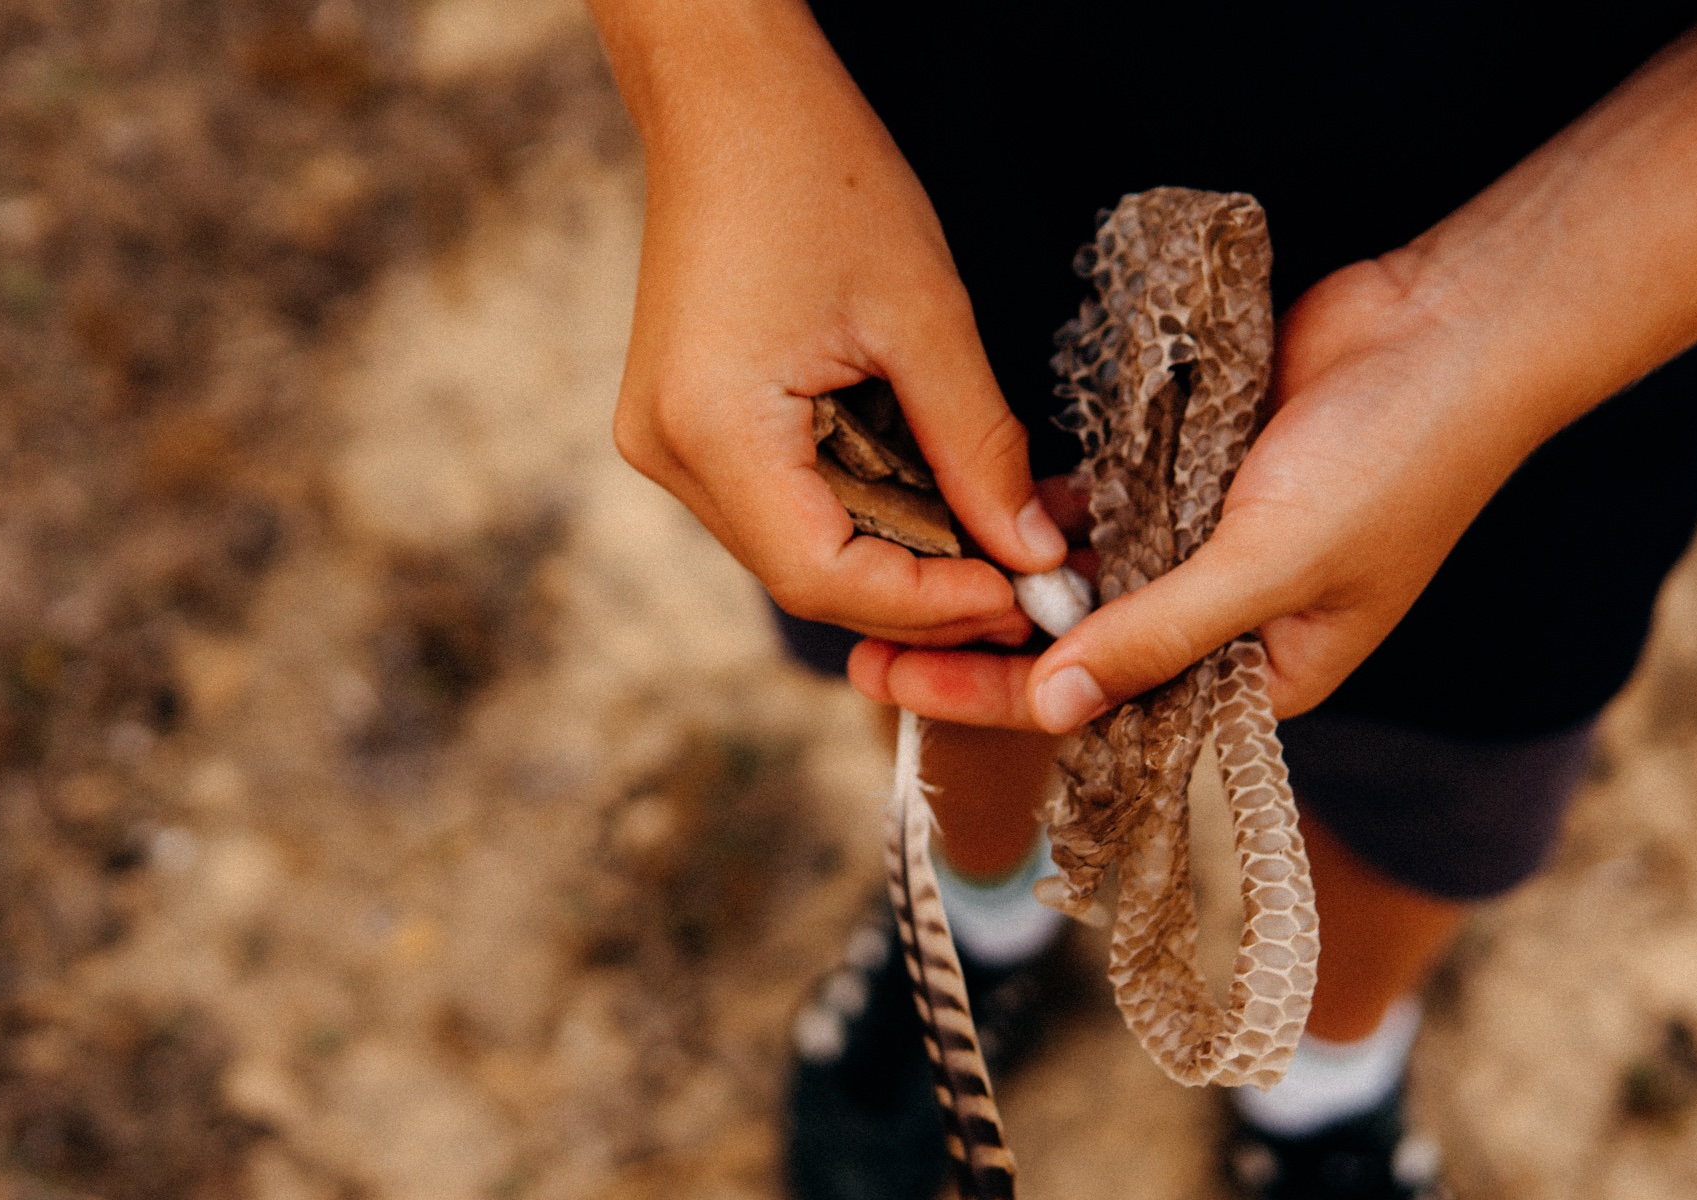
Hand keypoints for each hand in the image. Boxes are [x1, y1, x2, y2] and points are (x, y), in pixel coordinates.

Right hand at [592, 0, 1064, 647]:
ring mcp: (665, 443)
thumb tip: (1031, 553)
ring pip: (793, 549)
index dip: (927, 605)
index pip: (822, 577)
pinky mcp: (682, 427)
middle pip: (805, 577)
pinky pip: (777, 505)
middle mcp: (670, 453)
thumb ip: (978, 446)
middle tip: (1022, 578)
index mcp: (715, 427)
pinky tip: (928, 495)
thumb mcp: (925, 316)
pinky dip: (859, 513)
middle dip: (921, 592)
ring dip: (895, 558)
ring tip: (990, 540)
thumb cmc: (819, 175)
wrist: (726, 97)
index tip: (1020, 594)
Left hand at [849, 258, 1507, 724]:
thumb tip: (1056, 706)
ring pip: (1080, 582)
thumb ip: (1161, 635)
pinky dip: (1043, 509)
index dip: (999, 702)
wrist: (1453, 326)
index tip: (902, 689)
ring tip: (897, 577)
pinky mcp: (1186, 472)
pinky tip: (969, 508)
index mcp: (1257, 678)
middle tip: (863, 643)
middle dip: (976, 650)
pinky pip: (1098, 505)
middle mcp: (1219, 623)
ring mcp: (1199, 544)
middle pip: (1076, 654)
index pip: (1106, 712)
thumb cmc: (1397, 463)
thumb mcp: (1272, 566)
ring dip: (999, 580)